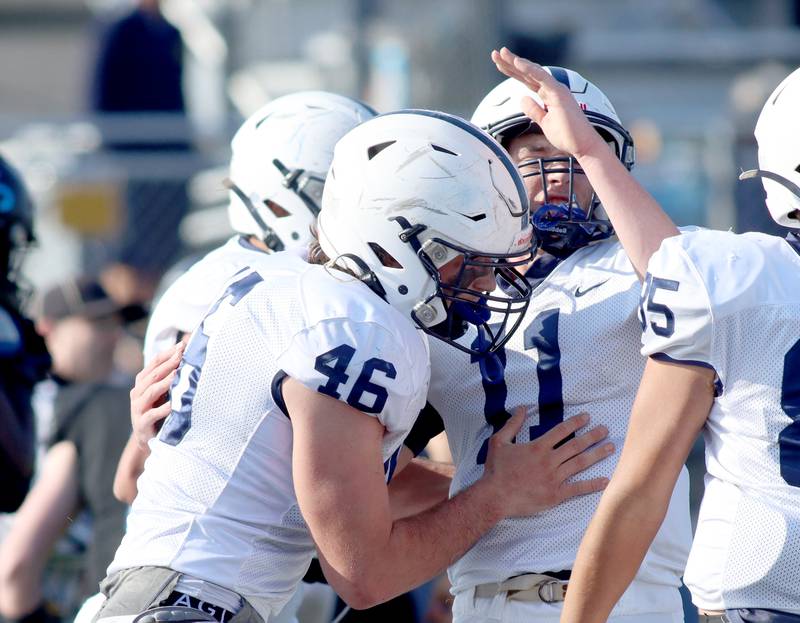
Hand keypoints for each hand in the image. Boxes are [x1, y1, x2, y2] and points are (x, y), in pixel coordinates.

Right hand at [130, 343, 182, 448]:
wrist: (148, 438)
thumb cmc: (159, 410)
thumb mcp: (163, 392)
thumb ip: (171, 376)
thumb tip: (187, 354)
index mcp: (142, 382)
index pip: (154, 363)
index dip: (167, 353)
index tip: (182, 345)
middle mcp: (137, 393)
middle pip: (153, 375)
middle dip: (168, 364)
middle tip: (182, 355)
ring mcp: (138, 408)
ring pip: (151, 392)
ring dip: (165, 382)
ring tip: (178, 375)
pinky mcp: (141, 424)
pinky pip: (152, 414)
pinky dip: (163, 409)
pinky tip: (173, 405)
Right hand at [481, 407, 612, 517]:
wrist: (495, 496)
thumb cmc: (496, 469)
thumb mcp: (499, 441)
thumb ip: (512, 424)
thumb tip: (522, 408)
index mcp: (537, 447)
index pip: (561, 431)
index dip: (575, 422)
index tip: (587, 417)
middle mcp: (549, 460)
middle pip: (575, 445)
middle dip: (592, 436)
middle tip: (605, 430)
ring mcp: (554, 478)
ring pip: (580, 463)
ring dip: (597, 454)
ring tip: (610, 447)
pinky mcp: (555, 495)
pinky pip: (577, 488)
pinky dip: (592, 484)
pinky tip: (605, 480)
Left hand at [491, 47, 606, 160]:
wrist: (583, 145)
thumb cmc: (567, 135)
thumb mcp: (544, 122)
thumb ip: (534, 110)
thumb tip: (522, 98)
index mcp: (548, 94)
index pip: (527, 80)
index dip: (513, 71)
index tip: (499, 63)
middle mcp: (552, 88)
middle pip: (527, 73)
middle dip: (511, 63)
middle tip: (495, 53)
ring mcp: (556, 89)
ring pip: (533, 71)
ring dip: (516, 62)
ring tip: (502, 53)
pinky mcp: (559, 94)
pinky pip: (542, 78)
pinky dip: (529, 69)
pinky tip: (517, 62)